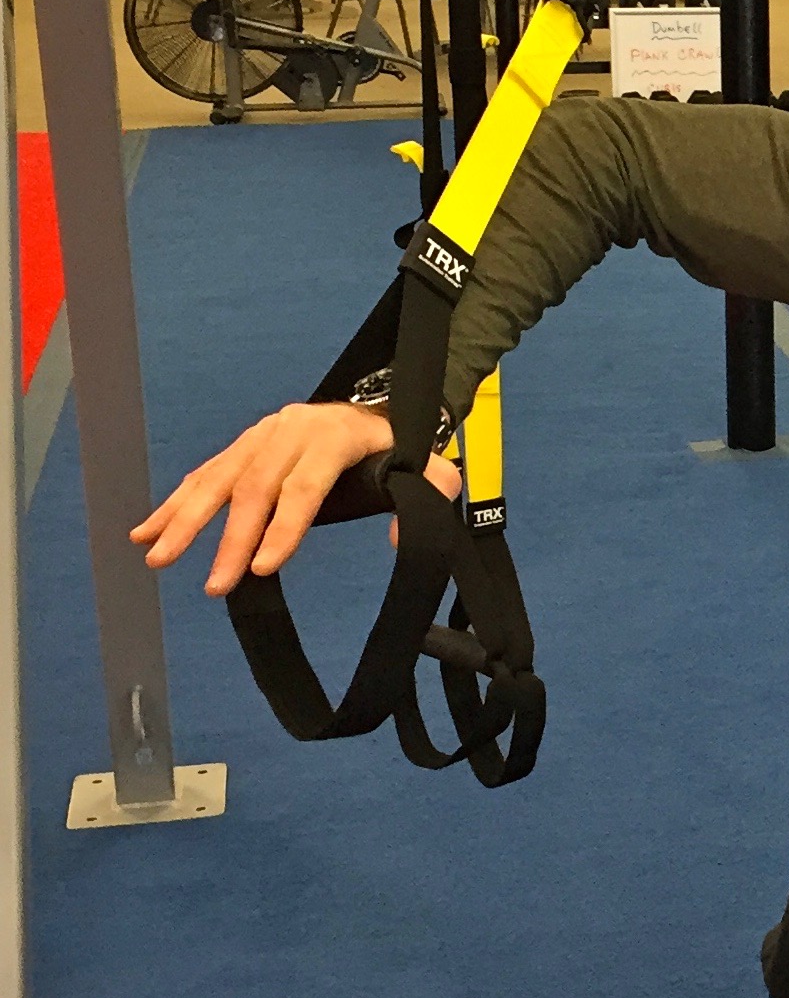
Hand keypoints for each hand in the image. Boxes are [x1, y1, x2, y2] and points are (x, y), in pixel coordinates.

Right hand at [131, 403, 462, 598]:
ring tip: (158, 557)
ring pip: (219, 477)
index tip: (263, 567)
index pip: (305, 485)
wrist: (374, 410)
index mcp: (335, 434)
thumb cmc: (397, 447)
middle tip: (215, 586)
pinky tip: (146, 532)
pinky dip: (174, 503)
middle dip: (230, 539)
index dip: (284, 527)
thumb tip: (402, 537)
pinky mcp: (243, 444)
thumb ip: (432, 493)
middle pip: (255, 487)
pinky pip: (206, 473)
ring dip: (185, 520)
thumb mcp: (428, 464)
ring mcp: (262, 434)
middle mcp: (292, 429)